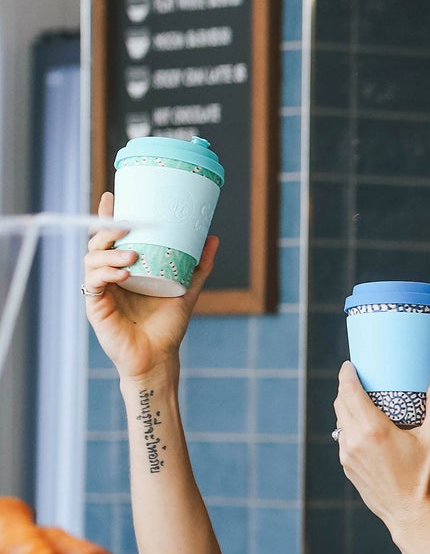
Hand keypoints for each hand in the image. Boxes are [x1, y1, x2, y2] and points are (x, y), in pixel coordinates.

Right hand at [82, 190, 217, 383]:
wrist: (158, 356)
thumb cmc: (167, 325)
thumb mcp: (186, 289)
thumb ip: (198, 266)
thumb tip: (213, 238)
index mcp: (125, 267)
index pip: (112, 237)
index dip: (108, 216)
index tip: (113, 196)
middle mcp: (109, 275)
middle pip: (97, 243)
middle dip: (108, 229)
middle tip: (127, 223)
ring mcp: (100, 289)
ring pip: (92, 259)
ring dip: (110, 252)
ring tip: (133, 255)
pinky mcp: (95, 306)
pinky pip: (93, 282)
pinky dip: (106, 273)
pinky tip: (124, 273)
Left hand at [334, 364, 429, 529]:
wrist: (411, 513)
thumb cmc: (425, 476)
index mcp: (374, 430)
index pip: (349, 391)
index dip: (346, 374)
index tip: (350, 365)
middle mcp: (355, 440)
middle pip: (340, 403)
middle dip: (346, 387)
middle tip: (359, 379)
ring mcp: (347, 455)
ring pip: (340, 421)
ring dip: (346, 407)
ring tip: (362, 401)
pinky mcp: (347, 466)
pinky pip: (343, 438)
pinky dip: (350, 426)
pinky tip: (364, 427)